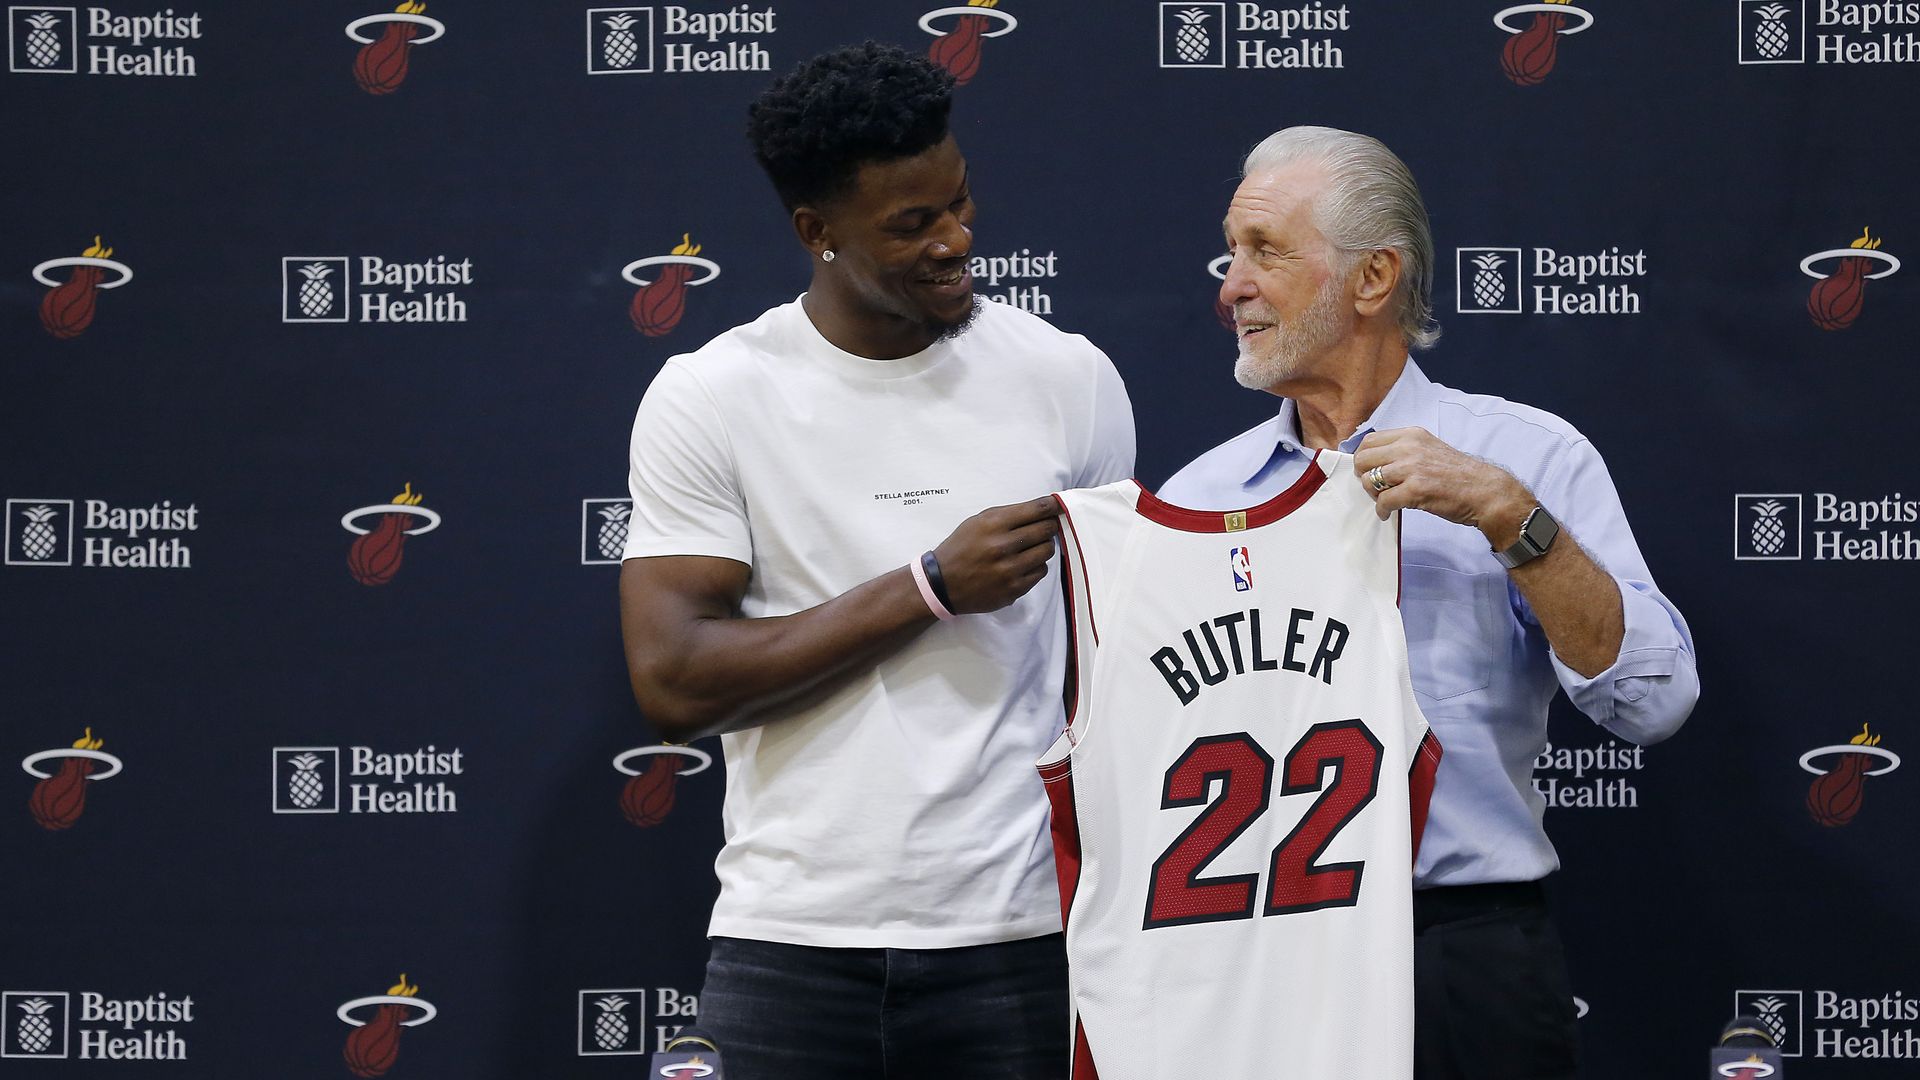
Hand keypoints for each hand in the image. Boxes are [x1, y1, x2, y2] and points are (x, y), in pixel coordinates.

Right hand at [931, 497, 1061, 613]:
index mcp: (993, 524)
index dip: (1052, 506)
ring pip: (1047, 551)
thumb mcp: (977, 522)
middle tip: (1046, 526)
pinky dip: (1036, 566)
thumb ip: (1008, 515)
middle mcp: (1002, 546)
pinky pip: (1040, 571)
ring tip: (1032, 546)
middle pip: (1046, 530)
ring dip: (1044, 546)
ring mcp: (1009, 569)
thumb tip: (1041, 509)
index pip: (1036, 510)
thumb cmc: (961, 548)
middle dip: (1049, 525)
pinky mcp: (1014, 589)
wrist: (942, 584)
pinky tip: (1023, 564)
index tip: (1057, 506)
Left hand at [1352, 428, 1532, 543]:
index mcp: (1411, 435)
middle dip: (1363, 476)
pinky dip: (1382, 510)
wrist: (1484, 491)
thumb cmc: (1457, 474)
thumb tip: (1374, 460)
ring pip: (1369, 480)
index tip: (1367, 471)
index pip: (1369, 441)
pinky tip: (1388, 513)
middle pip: (1363, 459)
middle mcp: (1409, 447)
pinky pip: (1383, 501)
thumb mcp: (1428, 449)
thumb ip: (1404, 450)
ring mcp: (1412, 468)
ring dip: (1373, 494)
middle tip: (1374, 488)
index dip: (1363, 458)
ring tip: (1384, 500)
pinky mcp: (1415, 490)